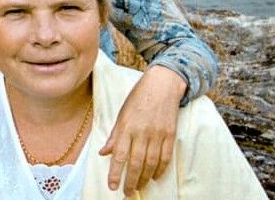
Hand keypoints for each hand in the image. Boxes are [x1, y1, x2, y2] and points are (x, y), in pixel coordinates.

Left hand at [99, 65, 186, 196]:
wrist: (162, 85)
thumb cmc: (138, 98)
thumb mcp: (121, 114)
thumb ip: (114, 135)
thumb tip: (104, 152)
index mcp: (126, 126)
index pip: (119, 155)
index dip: (115, 173)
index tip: (112, 186)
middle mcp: (142, 132)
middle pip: (136, 162)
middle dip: (130, 180)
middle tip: (126, 192)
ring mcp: (157, 134)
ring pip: (151, 163)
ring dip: (144, 178)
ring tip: (138, 187)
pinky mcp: (170, 135)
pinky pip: (165, 157)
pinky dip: (160, 169)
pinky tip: (154, 176)